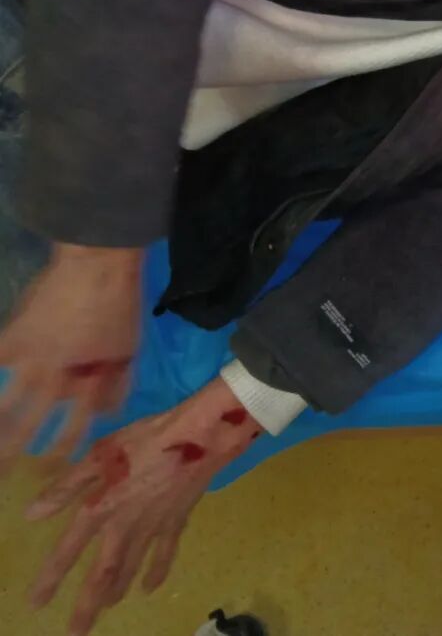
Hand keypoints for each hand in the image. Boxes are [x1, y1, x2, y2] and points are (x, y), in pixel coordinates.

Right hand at [0, 243, 142, 472]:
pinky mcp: (13, 334)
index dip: (60, 449)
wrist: (98, 265)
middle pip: (29, 424)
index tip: (48, 468)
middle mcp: (55, 377)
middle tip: (2, 474)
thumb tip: (106, 412)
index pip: (72, 427)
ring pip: (3, 402)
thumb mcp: (130, 349)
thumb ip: (118, 383)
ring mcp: (29, 357)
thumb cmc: (121, 306)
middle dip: (12, 453)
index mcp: (88, 381)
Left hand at [24, 376, 262, 635]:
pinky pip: (165, 553)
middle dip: (88, 604)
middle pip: (103, 574)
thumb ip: (67, 485)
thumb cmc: (147, 439)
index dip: (51, 577)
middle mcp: (125, 527)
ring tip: (105, 608)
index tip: (37, 603)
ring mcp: (153, 527)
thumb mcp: (101, 454)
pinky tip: (150, 588)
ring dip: (116, 591)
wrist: (200, 438)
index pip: (68, 551)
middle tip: (76, 630)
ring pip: (132, 568)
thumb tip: (32, 514)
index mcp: (100, 508)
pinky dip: (157, 571)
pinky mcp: (177, 521)